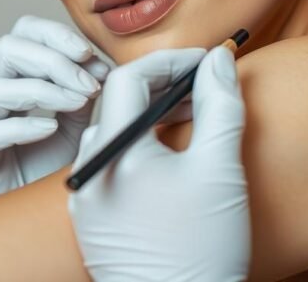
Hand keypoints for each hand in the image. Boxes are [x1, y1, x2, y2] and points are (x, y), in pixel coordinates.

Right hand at [0, 15, 111, 204]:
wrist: (27, 217)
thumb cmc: (47, 167)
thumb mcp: (76, 122)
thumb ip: (82, 90)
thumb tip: (100, 65)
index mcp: (7, 78)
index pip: (22, 33)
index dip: (54, 35)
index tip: (88, 53)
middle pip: (7, 49)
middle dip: (54, 60)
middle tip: (90, 83)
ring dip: (46, 91)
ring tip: (78, 103)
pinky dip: (25, 126)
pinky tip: (51, 129)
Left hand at [68, 46, 249, 281]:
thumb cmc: (203, 246)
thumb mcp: (219, 168)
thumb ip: (220, 103)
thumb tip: (217, 59)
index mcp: (113, 155)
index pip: (129, 79)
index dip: (171, 62)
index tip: (206, 63)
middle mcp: (88, 174)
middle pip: (120, 104)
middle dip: (165, 86)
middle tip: (207, 88)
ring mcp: (87, 199)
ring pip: (117, 133)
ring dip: (153, 116)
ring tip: (195, 120)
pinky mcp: (93, 220)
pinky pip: (113, 164)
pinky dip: (142, 147)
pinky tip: (175, 158)